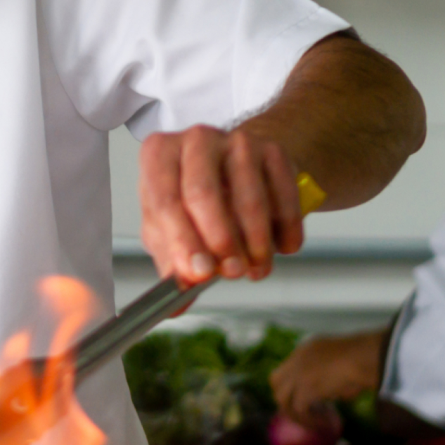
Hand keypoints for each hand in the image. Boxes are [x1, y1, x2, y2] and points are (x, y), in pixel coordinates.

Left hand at [137, 123, 304, 283]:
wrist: (240, 170)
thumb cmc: (195, 202)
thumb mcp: (171, 229)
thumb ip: (172, 263)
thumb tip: (174, 304)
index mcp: (158, 156)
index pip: (164, 201)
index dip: (182, 241)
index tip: (198, 274)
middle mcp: (195, 140)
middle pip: (203, 193)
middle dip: (220, 241)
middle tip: (232, 272)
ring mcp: (236, 141)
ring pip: (248, 197)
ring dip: (256, 241)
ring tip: (256, 269)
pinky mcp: (273, 150)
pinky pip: (283, 193)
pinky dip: (285, 227)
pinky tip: (282, 246)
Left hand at [271, 328, 388, 428]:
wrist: (366, 357)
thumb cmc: (365, 358)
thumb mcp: (343, 362)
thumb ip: (333, 375)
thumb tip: (336, 394)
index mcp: (307, 349)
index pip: (289, 368)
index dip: (295, 385)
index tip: (309, 397)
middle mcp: (297, 360)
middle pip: (276, 381)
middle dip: (285, 398)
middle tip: (303, 411)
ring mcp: (298, 374)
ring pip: (282, 398)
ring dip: (296, 413)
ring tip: (313, 422)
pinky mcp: (305, 390)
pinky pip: (299, 410)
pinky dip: (309, 421)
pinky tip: (323, 425)